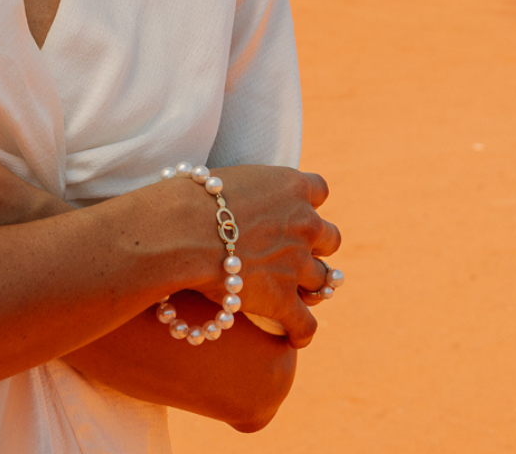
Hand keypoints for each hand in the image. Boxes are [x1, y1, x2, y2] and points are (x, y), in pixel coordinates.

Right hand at [187, 164, 341, 349]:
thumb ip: (250, 189)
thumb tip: (237, 198)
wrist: (184, 230)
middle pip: (330, 237)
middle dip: (316, 245)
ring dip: (312, 283)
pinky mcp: (283, 299)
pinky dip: (301, 331)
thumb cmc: (196, 197)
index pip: (319, 188)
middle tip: (294, 250)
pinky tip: (295, 335)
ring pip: (324, 280)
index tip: (293, 208)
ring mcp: (298, 263)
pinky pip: (305, 324)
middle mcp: (305, 223)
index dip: (307, 202)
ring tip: (299, 290)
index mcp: (292, 186)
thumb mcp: (231, 179)